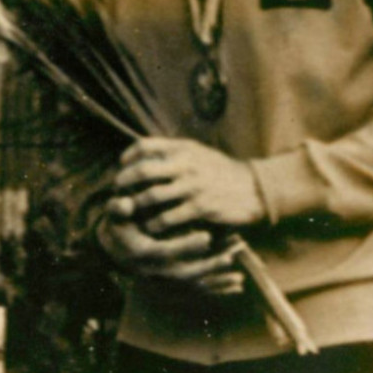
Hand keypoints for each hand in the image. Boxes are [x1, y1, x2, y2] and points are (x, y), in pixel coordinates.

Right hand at [97, 205, 244, 296]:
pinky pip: (196, 293)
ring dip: (217, 282)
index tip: (207, 236)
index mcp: (140, 253)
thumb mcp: (115, 215)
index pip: (164, 251)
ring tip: (239, 276)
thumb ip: (119, 208)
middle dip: (208, 267)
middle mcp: (152, 272)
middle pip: (183, 273)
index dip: (185, 245)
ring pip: (193, 286)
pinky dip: (217, 290)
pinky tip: (236, 287)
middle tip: (230, 257)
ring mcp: (163, 283)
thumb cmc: (120, 226)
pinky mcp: (172, 289)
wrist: (115, 250)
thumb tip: (124, 203)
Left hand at [113, 137, 266, 233]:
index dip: (128, 155)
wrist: (255, 188)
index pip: (145, 145)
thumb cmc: (221, 171)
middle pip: (142, 170)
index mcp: (183, 148)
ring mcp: (192, 186)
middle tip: (118, 191)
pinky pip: (168, 217)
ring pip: (151, 196)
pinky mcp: (200, 207)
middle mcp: (185, 164)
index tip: (121, 165)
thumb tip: (144, 154)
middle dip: (124, 181)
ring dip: (136, 205)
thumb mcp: (198, 153)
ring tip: (130, 211)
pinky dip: (155, 224)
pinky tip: (151, 227)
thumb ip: (174, 152)